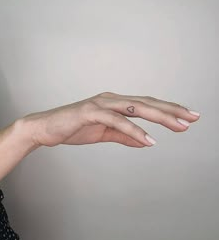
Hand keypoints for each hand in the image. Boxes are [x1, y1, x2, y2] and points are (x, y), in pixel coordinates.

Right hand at [22, 92, 199, 147]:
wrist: (47, 127)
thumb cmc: (74, 127)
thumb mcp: (104, 133)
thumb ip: (124, 136)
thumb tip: (143, 141)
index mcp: (115, 103)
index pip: (146, 105)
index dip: (167, 110)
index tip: (186, 116)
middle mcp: (111, 99)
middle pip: (147, 103)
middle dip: (172, 110)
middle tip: (193, 117)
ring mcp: (101, 103)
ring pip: (136, 107)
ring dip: (160, 117)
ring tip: (180, 126)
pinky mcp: (91, 112)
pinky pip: (117, 121)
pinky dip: (134, 130)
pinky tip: (148, 140)